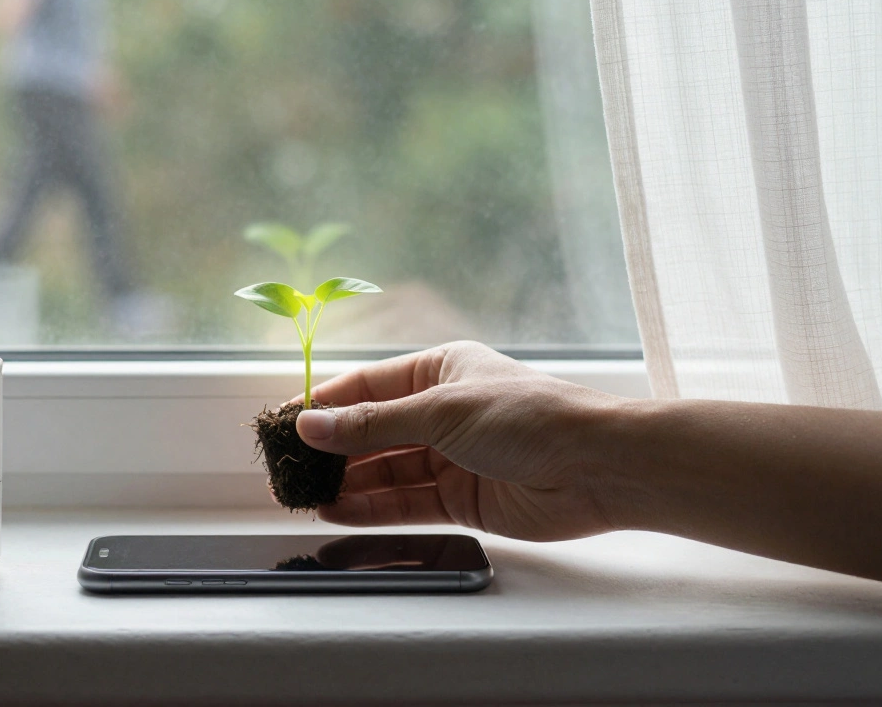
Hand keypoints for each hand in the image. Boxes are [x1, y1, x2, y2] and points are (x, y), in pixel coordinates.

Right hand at [295, 341, 627, 541]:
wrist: (598, 467)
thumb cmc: (530, 417)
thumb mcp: (440, 411)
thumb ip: (371, 424)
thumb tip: (311, 424)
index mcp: (439, 370)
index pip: (367, 386)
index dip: (324, 404)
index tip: (283, 421)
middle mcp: (443, 413)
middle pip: (372, 432)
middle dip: (332, 450)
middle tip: (287, 467)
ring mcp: (452, 458)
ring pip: (385, 472)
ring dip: (347, 483)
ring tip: (304, 494)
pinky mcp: (463, 499)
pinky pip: (406, 503)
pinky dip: (372, 509)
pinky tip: (337, 512)